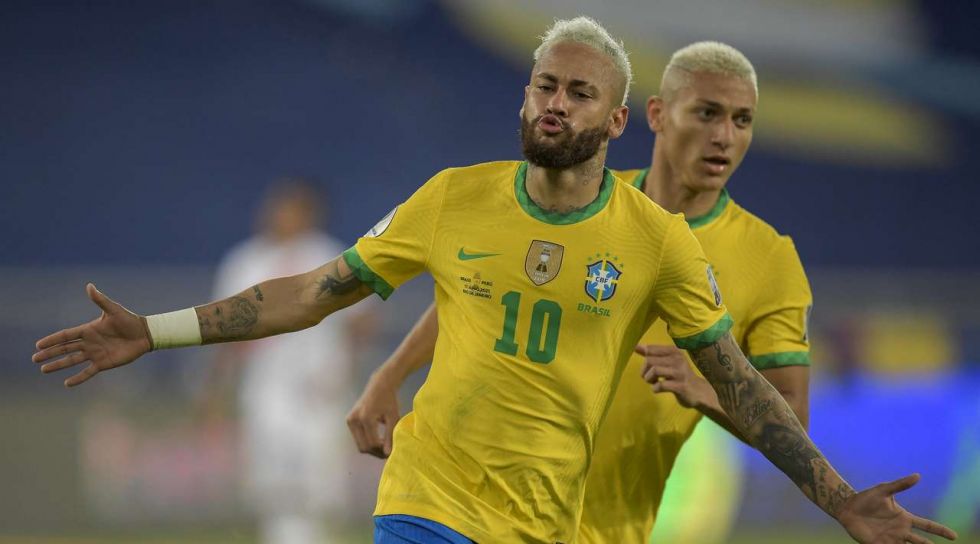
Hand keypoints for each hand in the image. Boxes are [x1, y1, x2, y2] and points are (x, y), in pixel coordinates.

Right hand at [32, 283, 151, 386]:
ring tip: (44, 370)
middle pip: (65, 349)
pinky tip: (67, 383)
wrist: (144, 334)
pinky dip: (78, 378)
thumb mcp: (113, 310)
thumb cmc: (129, 320)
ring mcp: (95, 354)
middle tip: (35, 359)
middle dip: (50, 354)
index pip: (65, 336)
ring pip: (72, 361)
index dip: (52, 340)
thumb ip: (100, 300)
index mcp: (88, 330)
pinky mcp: (103, 363)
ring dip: (58, 365)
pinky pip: (88, 372)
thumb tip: (89, 286)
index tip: (38, 345)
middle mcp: (89, 343)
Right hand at [346, 371, 400, 458]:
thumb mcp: (393, 418)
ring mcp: (350, 420)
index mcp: (366, 418)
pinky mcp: (349, 421)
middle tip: (388, 450)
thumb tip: (388, 454)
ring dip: (371, 448)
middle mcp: (355, 419)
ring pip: (360, 444)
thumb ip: (390, 436)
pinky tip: (378, 438)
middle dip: (376, 452)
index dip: (382, 450)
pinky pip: (358, 438)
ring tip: (384, 444)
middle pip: (363, 447)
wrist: (379, 385)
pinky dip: (367, 441)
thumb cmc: (389, 400)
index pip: (373, 443)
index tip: (392, 450)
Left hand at [636, 343, 709, 408]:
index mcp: (673, 351)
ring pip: (654, 370)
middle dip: (644, 371)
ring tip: (653, 382)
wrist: (698, 391)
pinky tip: (658, 389)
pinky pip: (660, 385)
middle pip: (649, 360)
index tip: (645, 364)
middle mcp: (677, 359)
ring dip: (649, 379)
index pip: (650, 349)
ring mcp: (679, 373)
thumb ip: (652, 354)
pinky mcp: (680, 386)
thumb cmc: (679, 375)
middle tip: (649, 377)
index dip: (643, 358)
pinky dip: (655, 389)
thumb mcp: (668, 361)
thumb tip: (636, 346)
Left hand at [838, 474, 956, 542]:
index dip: (941, 531)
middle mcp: (900, 531)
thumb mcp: (884, 490)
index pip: (927, 525)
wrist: (847, 507)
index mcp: (904, 518)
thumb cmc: (866, 498)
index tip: (954, 536)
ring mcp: (890, 539)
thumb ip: (900, 485)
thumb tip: (918, 475)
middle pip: (921, 542)